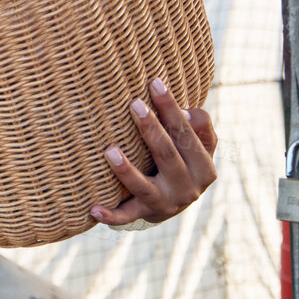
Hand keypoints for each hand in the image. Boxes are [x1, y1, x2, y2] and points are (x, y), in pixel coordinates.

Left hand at [90, 77, 218, 225]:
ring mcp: (166, 204)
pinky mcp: (145, 215)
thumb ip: (199, 127)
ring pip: (145, 186)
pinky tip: (93, 209)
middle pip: (168, 155)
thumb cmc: (183, 160)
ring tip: (110, 151)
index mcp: (204, 168)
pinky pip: (126, 216)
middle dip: (151, 129)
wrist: (175, 202)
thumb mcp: (199, 147)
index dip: (172, 108)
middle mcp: (188, 188)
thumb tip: (188, 113)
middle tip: (134, 104)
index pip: (188, 134)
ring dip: (126, 170)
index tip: (155, 83)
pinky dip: (111, 214)